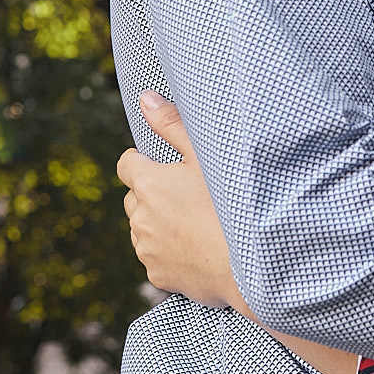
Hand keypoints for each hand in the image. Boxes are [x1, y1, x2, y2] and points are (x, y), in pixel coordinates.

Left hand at [114, 92, 241, 309]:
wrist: (247, 265)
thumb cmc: (229, 205)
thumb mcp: (205, 157)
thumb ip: (171, 125)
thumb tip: (145, 98)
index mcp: (148, 183)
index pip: (126, 164)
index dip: (143, 161)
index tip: (164, 165)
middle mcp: (140, 217)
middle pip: (135, 197)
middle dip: (153, 193)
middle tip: (189, 194)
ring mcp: (147, 248)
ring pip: (143, 228)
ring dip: (159, 223)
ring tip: (195, 222)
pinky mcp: (157, 274)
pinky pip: (155, 257)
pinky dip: (169, 251)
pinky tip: (197, 247)